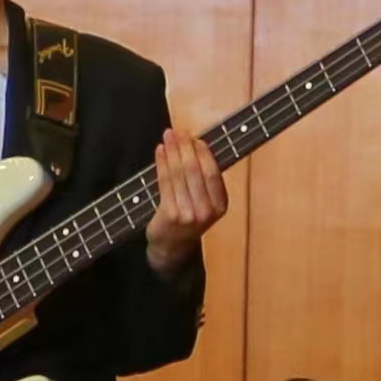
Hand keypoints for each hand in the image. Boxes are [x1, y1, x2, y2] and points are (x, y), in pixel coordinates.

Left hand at [145, 131, 227, 275]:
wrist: (171, 248)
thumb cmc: (187, 219)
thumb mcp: (204, 203)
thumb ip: (204, 180)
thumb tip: (196, 145)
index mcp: (220, 205)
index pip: (212, 172)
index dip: (203, 152)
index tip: (194, 138)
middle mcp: (207, 211)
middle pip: (195, 170)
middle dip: (185, 147)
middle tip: (177, 132)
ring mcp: (188, 214)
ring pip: (179, 174)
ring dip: (172, 151)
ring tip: (167, 137)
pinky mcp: (170, 214)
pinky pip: (165, 182)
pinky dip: (161, 163)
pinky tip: (160, 152)